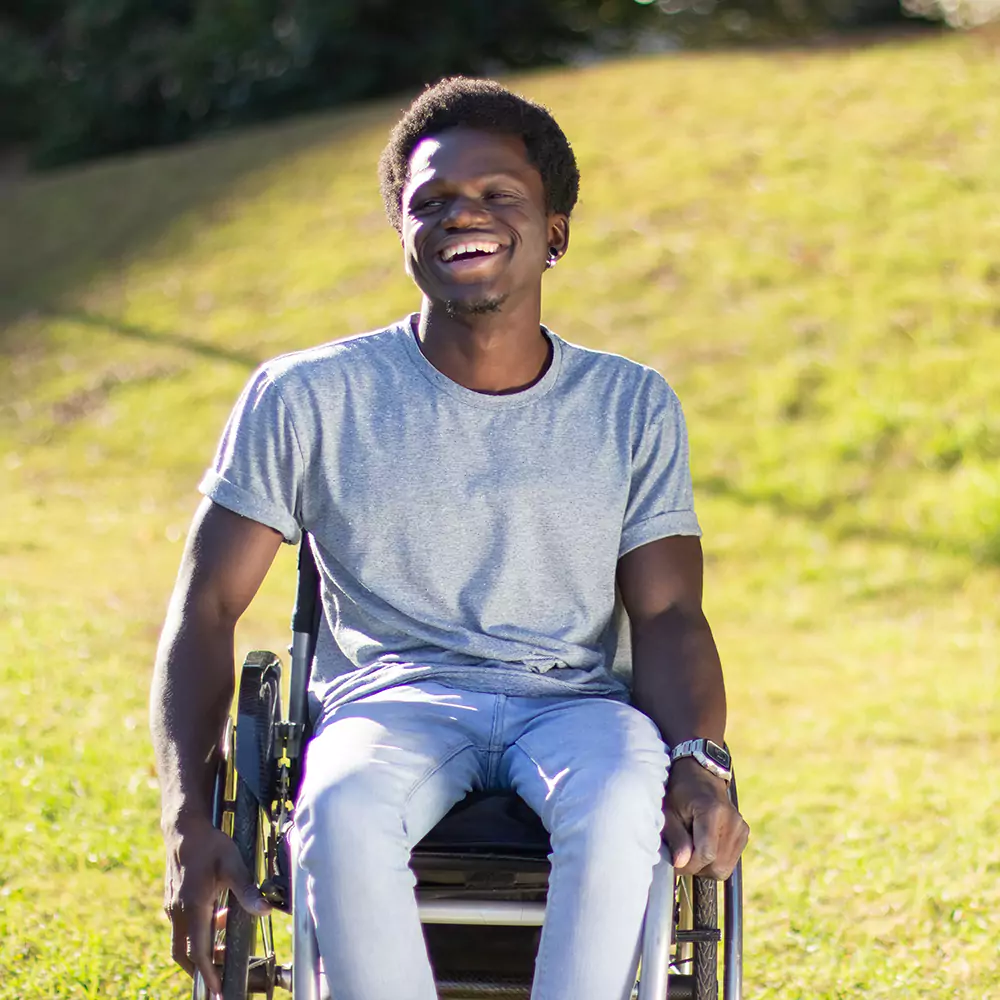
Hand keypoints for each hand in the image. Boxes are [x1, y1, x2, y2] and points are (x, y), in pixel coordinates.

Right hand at [162, 814, 270, 994]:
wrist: (184, 828)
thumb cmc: (209, 845)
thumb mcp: (233, 864)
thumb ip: (247, 890)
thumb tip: (265, 911)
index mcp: (192, 907)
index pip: (196, 952)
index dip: (207, 974)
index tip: (216, 991)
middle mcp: (178, 911)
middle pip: (183, 954)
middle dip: (200, 969)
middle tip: (219, 976)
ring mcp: (172, 907)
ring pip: (182, 941)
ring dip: (202, 948)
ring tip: (224, 945)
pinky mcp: (173, 900)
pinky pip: (184, 926)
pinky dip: (199, 932)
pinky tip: (220, 916)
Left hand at [661, 758, 748, 879]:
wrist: (701, 774)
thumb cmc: (681, 792)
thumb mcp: (670, 811)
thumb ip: (676, 837)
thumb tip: (681, 864)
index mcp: (712, 812)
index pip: (706, 854)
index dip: (688, 865)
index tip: (674, 864)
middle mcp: (732, 821)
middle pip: (718, 866)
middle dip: (697, 868)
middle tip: (682, 856)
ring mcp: (741, 828)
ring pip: (724, 868)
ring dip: (706, 867)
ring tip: (692, 849)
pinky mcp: (744, 833)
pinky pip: (729, 862)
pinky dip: (715, 861)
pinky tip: (703, 846)